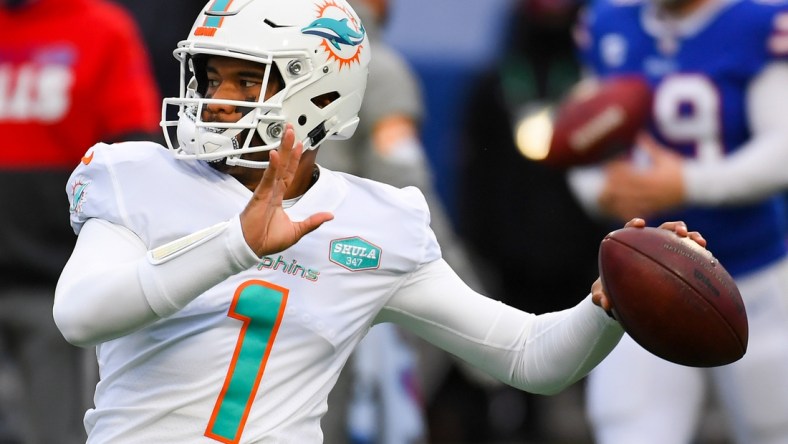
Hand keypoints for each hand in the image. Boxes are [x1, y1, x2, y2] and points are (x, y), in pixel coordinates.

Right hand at [239, 124, 333, 256]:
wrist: (252, 248)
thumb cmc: (267, 240)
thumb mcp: (297, 231)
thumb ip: (312, 222)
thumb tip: (329, 215)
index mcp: (278, 197)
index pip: (289, 174)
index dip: (294, 159)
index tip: (299, 145)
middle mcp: (272, 191)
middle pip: (283, 164)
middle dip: (288, 147)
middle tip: (291, 130)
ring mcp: (265, 192)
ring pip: (276, 167)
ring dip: (282, 150)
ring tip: (287, 134)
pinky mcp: (259, 197)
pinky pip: (267, 179)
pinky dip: (271, 168)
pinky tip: (275, 155)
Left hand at [591, 217, 706, 313]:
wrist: (624, 299)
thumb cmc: (611, 292)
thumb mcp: (603, 295)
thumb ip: (600, 297)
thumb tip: (605, 303)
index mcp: (629, 247)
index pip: (631, 231)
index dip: (635, 225)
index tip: (639, 224)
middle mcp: (649, 247)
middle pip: (663, 230)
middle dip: (673, 227)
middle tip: (680, 232)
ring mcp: (666, 253)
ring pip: (680, 241)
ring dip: (692, 237)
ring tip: (700, 243)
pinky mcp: (678, 263)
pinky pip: (691, 258)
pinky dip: (700, 257)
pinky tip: (710, 262)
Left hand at [599, 133, 685, 221]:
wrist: (697, 187)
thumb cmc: (680, 170)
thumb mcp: (665, 157)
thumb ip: (650, 148)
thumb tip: (639, 135)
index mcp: (653, 177)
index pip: (631, 175)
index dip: (618, 172)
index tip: (608, 168)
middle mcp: (652, 191)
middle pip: (628, 191)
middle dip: (614, 188)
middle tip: (603, 184)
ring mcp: (654, 201)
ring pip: (631, 204)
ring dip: (616, 201)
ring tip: (604, 197)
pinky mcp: (656, 209)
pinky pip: (639, 213)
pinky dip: (628, 212)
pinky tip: (617, 210)